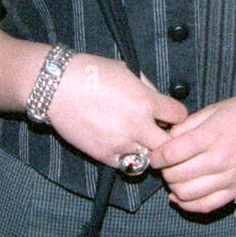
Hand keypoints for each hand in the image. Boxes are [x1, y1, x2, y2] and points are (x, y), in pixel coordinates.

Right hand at [45, 53, 187, 168]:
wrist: (56, 87)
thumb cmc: (90, 72)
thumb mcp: (126, 70)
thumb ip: (146, 88)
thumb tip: (158, 101)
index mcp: (145, 101)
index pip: (179, 116)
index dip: (176, 114)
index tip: (169, 114)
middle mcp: (137, 125)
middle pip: (168, 144)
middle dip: (166, 138)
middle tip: (158, 133)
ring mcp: (121, 142)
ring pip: (149, 158)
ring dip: (147, 150)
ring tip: (139, 141)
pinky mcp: (104, 155)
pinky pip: (127, 166)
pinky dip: (129, 159)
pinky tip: (123, 146)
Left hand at [150, 91, 235, 214]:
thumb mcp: (215, 109)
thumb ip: (188, 125)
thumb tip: (165, 139)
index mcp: (212, 136)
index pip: (171, 153)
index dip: (156, 156)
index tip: (154, 153)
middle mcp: (220, 160)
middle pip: (176, 175)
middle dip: (163, 170)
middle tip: (164, 163)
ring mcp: (230, 178)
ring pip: (187, 194)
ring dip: (173, 187)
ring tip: (173, 176)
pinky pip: (207, 206)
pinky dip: (188, 205)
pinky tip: (179, 196)